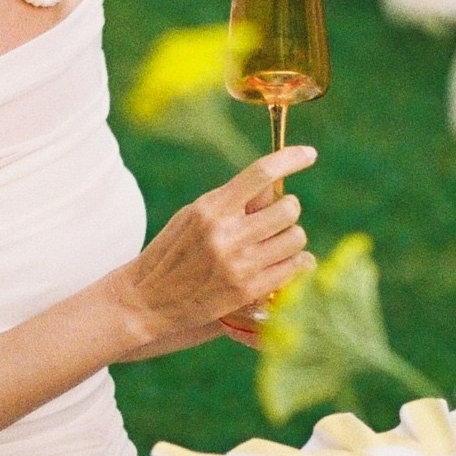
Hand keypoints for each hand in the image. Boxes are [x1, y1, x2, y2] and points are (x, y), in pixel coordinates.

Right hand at [114, 147, 315, 361]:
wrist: (146, 301)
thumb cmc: (171, 254)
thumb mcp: (192, 217)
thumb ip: (229, 202)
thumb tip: (272, 188)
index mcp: (210, 208)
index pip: (260, 174)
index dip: (290, 159)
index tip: (309, 154)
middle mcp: (226, 234)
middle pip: (288, 208)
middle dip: (288, 210)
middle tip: (277, 218)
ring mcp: (239, 264)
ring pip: (296, 238)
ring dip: (291, 239)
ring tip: (276, 244)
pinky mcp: (248, 291)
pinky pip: (294, 268)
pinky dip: (295, 263)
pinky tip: (283, 263)